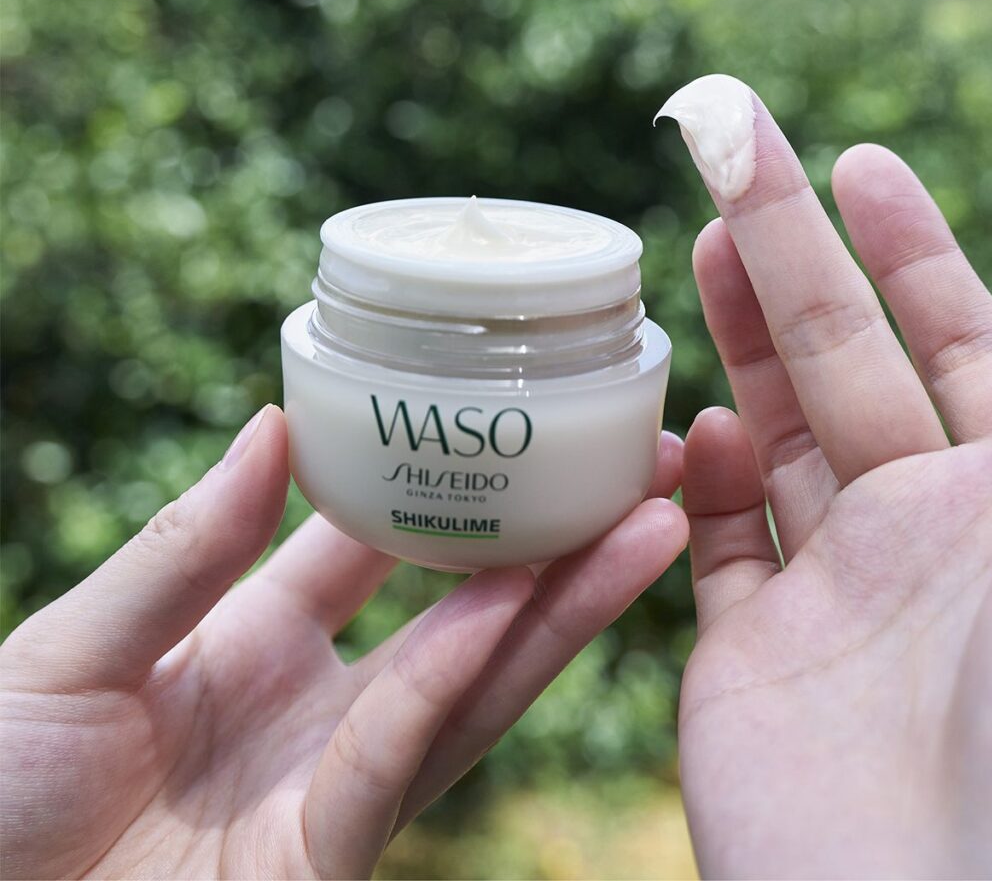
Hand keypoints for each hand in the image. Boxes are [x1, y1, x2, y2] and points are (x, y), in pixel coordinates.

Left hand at [0, 410, 684, 879]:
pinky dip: (459, 667)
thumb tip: (275, 423)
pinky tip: (524, 597)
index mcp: (258, 641)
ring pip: (474, 678)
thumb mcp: (73, 646)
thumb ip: (185, 547)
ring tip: (648, 520)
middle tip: (633, 467)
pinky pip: (404, 744)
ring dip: (564, 602)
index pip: (375, 545)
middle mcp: (319, 704)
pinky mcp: (328, 854)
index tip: (507, 426)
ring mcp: (334, 779)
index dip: (443, 487)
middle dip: (554, 543)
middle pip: (462, 612)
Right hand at [674, 89, 991, 877]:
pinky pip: (719, 548)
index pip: (962, 339)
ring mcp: (837, 595)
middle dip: (790, 252)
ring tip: (698, 244)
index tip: (853, 160)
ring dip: (741, 341)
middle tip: (733, 153)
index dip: (908, 248)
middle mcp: (928, 537)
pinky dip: (702, 482)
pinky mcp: (754, 658)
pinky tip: (699, 427)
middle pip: (845, 363)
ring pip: (775, 438)